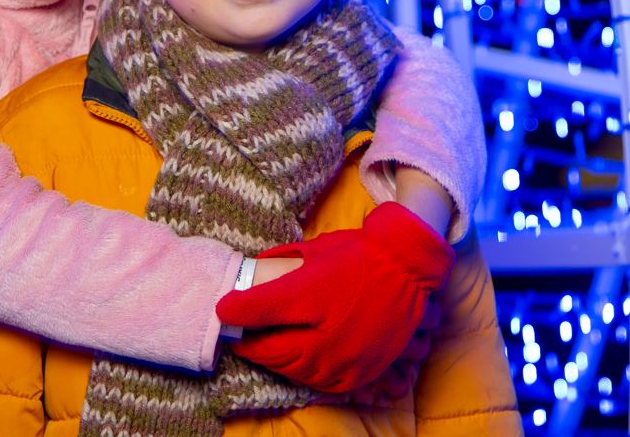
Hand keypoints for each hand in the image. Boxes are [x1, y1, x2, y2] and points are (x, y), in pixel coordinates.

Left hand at [215, 202, 453, 392]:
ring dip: (274, 360)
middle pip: (273, 348)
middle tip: (240, 336)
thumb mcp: (314, 248)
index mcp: (310, 294)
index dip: (235, 312)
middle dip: (251, 344)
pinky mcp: (360, 370)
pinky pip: (321, 382)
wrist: (407, 267)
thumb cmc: (358, 253)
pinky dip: (303, 373)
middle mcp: (325, 331)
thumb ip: (281, 261)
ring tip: (263, 349)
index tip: (223, 311)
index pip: (261, 309)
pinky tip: (295, 362)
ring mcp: (343, 355)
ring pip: (293, 369)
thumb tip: (257, 267)